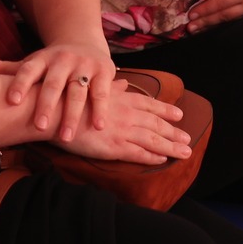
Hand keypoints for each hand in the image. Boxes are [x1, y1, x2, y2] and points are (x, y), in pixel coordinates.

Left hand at [0, 41, 119, 143]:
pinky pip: (102, 93)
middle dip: (47, 105)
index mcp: (42, 58)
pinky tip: (98, 127)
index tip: (10, 102)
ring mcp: (84, 65)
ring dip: (72, 114)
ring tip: (66, 137)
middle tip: (40, 127)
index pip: (27, 70)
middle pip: (54, 84)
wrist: (84, 42)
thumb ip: (5, 69)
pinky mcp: (104, 71)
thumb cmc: (51, 63)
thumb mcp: (31, 63)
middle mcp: (62, 60)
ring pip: (78, 92)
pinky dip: (101, 109)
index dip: (19, 84)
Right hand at [61, 82, 192, 165]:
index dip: (166, 110)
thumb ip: (112, 88)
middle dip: (174, 132)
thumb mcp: (95, 88)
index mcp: (121, 99)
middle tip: (188, 138)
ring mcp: (121, 131)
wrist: (54, 112)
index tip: (179, 114)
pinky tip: (162, 160)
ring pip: (152, 140)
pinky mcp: (113, 147)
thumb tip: (124, 84)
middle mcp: (126, 114)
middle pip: (156, 124)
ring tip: (184, 151)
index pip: (149, 104)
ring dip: (170, 146)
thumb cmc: (70, 98)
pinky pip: (138, 153)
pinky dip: (152, 157)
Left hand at [184, 0, 242, 31]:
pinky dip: (223, 27)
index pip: (222, 1)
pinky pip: (237, 24)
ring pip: (230, 23)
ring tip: (196, 30)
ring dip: (212, 27)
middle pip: (225, 15)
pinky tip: (210, 29)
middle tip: (190, 27)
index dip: (206, 9)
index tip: (191, 14)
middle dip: (206, 21)